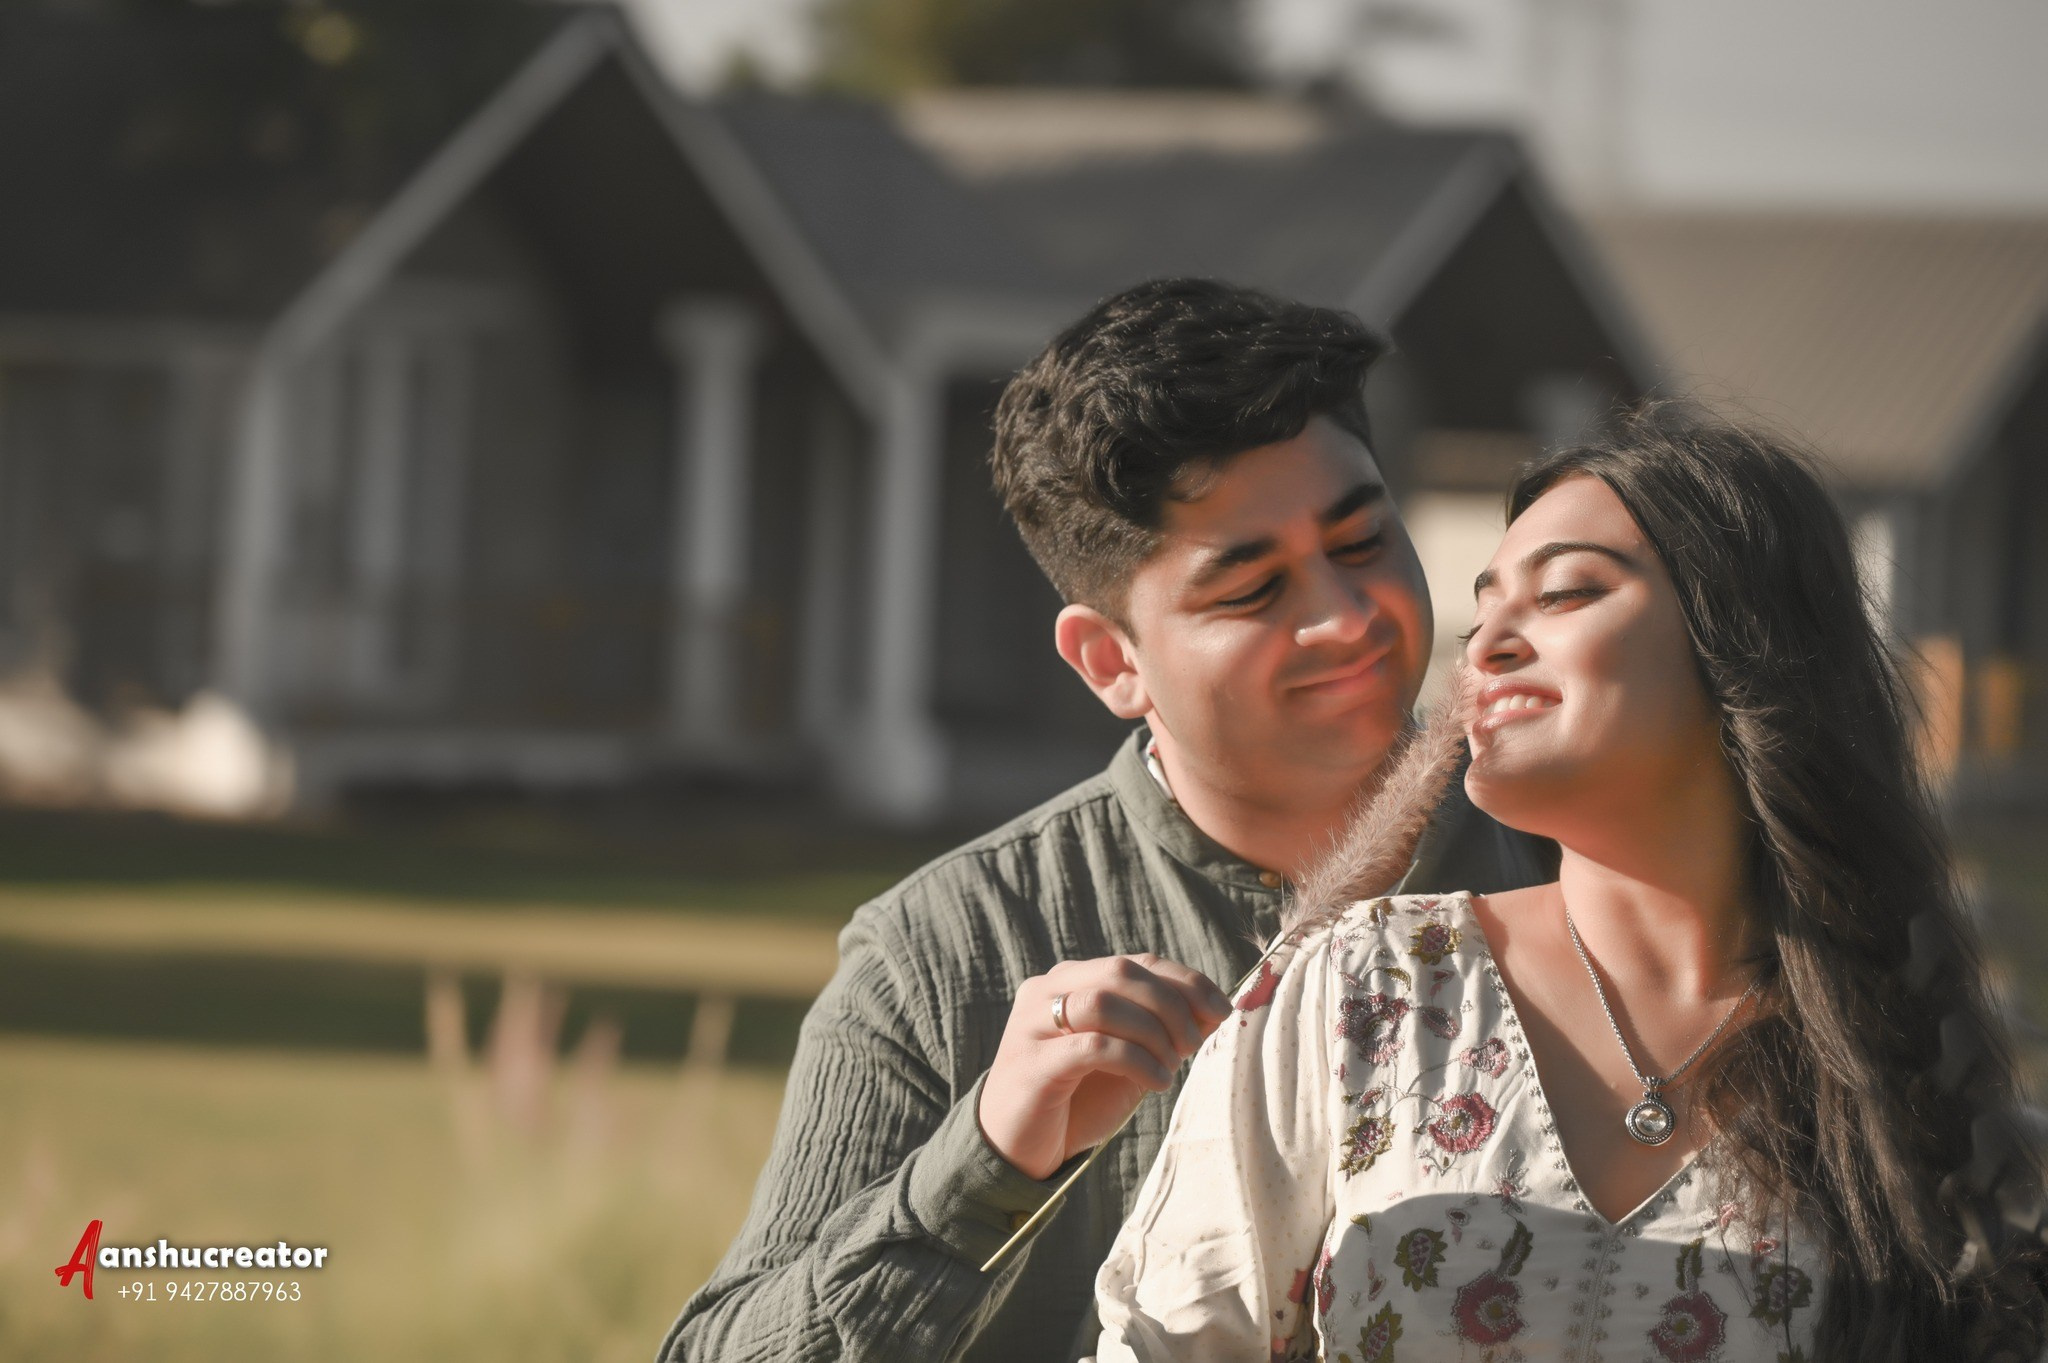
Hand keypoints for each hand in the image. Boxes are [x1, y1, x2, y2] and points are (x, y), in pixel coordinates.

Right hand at [978, 954, 1232, 1179]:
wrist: (1014, 1148)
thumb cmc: (1076, 1100)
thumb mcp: (1126, 1059)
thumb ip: (1160, 1030)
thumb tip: (1212, 1010)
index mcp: (1070, 981)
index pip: (1136, 962)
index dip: (1186, 981)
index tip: (1222, 1009)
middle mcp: (1046, 991)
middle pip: (1121, 973)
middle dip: (1171, 1005)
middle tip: (1193, 1044)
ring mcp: (1032, 1025)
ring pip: (1103, 1002)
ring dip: (1153, 1032)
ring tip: (1171, 1066)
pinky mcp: (1031, 1064)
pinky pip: (1092, 1046)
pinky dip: (1136, 1060)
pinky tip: (1156, 1082)